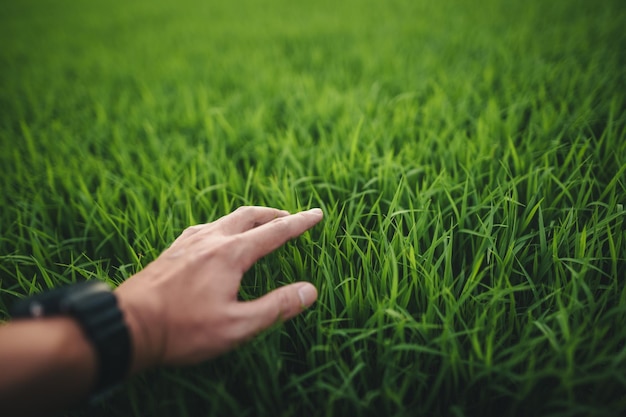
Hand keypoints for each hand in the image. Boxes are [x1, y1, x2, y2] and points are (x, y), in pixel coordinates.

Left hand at [115, 206, 322, 373]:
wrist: (128, 326)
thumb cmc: (183, 330)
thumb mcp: (236, 326)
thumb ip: (276, 307)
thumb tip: (309, 291)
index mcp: (230, 254)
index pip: (275, 232)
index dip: (300, 223)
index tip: (317, 214)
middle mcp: (210, 239)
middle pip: (250, 215)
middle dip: (275, 214)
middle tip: (291, 218)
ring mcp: (188, 242)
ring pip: (226, 218)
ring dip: (250, 218)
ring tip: (260, 226)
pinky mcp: (173, 249)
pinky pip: (206, 227)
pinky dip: (225, 226)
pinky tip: (220, 238)